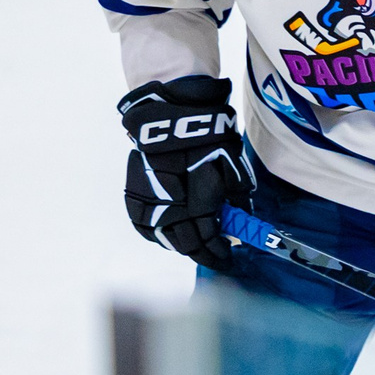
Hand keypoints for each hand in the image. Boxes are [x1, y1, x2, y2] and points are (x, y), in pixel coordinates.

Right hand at [119, 76, 252, 270]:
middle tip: (214, 254)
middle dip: (202, 252)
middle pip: (186, 245)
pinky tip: (170, 231)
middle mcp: (171, 210)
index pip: (208, 242)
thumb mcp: (234, 171)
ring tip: (194, 244)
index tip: (228, 256)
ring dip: (181, 244)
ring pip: (164, 238)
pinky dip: (159, 233)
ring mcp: (149, 205)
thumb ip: (237, 202)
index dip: (219, 253)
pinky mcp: (134, 196)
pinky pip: (145, 226)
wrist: (172, 118)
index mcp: (198, 205)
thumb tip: (239, 225)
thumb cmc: (209, 141)